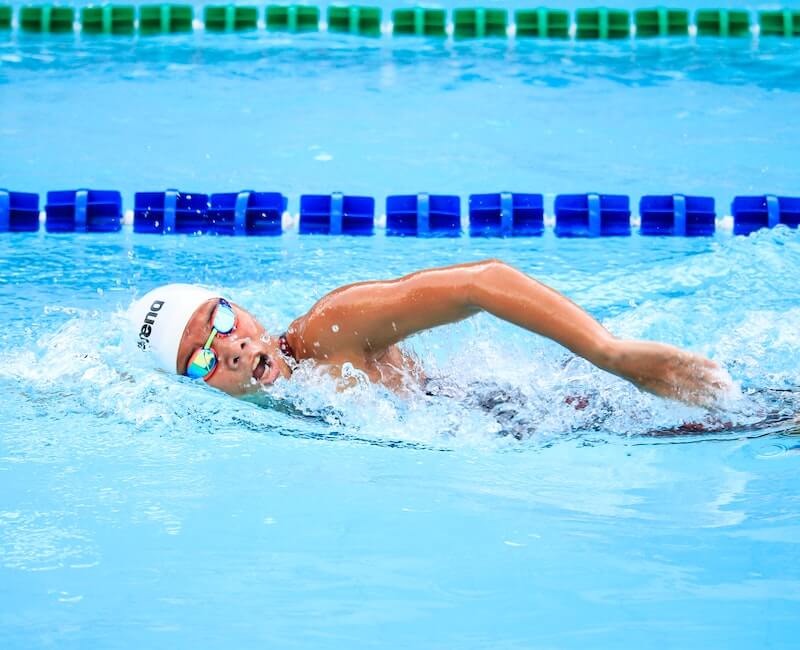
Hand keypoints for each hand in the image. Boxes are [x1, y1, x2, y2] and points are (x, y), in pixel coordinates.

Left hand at [603, 339, 732, 407]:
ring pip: (697, 377)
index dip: (705, 404)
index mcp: (663, 393)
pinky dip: (704, 364)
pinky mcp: (668, 354)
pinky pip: (690, 360)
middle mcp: (668, 383)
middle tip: (732, 398)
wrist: (614, 358)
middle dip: (715, 395)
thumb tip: (675, 392)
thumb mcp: (645, 383)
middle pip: (697, 391)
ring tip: (729, 385)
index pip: (689, 401)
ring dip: (715, 381)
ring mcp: (669, 368)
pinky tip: (716, 367)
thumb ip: (661, 388)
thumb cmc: (629, 370)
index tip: (719, 408)